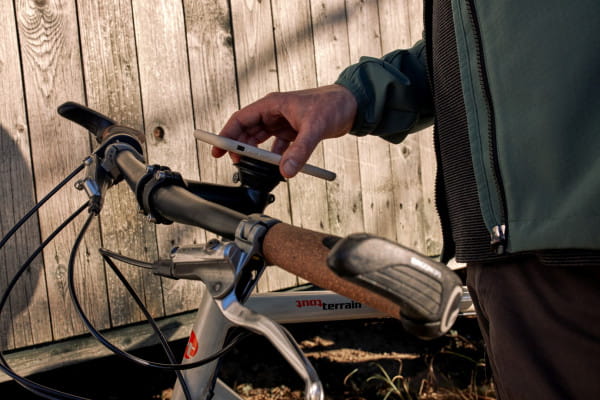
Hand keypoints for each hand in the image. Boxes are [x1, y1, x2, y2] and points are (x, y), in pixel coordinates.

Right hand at [213, 84, 356, 177]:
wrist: (352, 105)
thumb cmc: (332, 105)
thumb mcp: (314, 128)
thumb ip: (299, 151)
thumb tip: (285, 172)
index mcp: (272, 104)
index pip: (241, 119)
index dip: (226, 134)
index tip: (217, 149)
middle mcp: (274, 112)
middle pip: (247, 130)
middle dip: (238, 146)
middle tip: (233, 163)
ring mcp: (283, 122)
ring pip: (260, 139)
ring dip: (255, 153)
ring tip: (249, 167)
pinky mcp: (293, 131)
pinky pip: (276, 146)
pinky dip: (273, 157)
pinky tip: (274, 167)